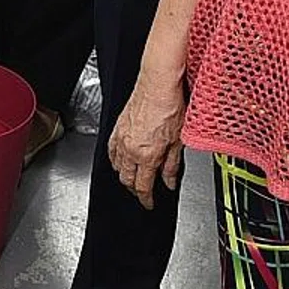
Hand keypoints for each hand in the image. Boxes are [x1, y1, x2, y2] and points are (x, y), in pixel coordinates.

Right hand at [107, 78, 186, 208]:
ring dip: (124, 176)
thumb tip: (170, 181)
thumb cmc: (170, 107)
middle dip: (134, 190)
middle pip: (127, 179)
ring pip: (117, 166)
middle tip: (142, 194)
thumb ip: (172, 166)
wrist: (157, 85)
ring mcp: (121, 138)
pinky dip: (115, 160)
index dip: (146, 199)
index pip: (143, 186)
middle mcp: (131, 149)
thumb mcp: (178, 141)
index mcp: (147, 156)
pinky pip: (111, 150)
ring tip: (133, 179)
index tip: (149, 203)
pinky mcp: (117, 128)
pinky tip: (120, 160)